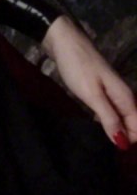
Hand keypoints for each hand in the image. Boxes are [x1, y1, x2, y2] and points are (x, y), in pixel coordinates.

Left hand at [42, 15, 136, 148]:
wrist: (63, 40)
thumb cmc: (78, 67)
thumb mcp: (92, 95)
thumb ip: (109, 118)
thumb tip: (124, 144)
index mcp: (126, 98)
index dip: (129, 142)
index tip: (116, 154)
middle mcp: (124, 96)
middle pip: (132, 125)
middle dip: (123, 138)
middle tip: (105, 146)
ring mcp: (113, 93)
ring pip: (122, 119)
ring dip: (115, 130)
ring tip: (102, 141)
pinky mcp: (101, 91)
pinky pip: (111, 112)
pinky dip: (107, 121)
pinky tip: (98, 126)